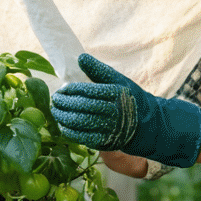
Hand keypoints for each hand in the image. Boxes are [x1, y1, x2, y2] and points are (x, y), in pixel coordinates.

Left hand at [51, 54, 200, 168]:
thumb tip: (80, 57)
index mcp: (116, 93)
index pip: (88, 91)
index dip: (71, 90)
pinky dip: (70, 132)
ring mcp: (109, 128)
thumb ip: (98, 70)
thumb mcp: (118, 80)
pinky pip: (83, 138)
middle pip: (82, 107)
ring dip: (63, 117)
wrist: (146, 126)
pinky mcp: (105, 142)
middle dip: (64, 103)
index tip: (62, 89)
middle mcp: (113, 111)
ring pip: (80, 123)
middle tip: (55, 99)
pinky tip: (63, 125)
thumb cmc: (129, 99)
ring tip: (55, 111)